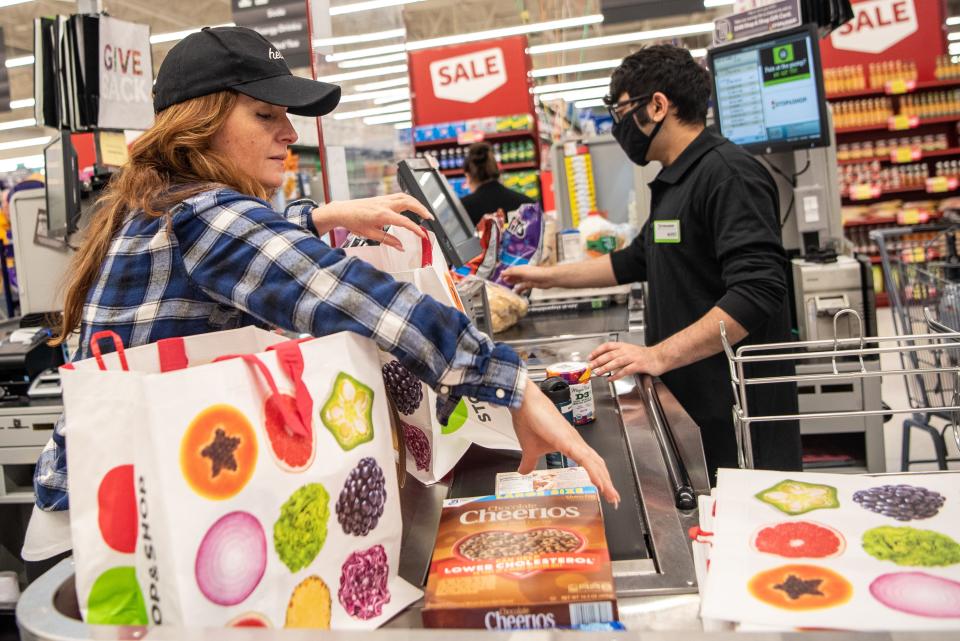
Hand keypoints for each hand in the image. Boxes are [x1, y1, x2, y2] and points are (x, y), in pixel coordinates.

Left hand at [312, 193, 433, 250]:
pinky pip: (399, 196)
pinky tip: (412, 205)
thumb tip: (400, 246)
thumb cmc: (353, 222)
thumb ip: (388, 241)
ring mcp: (384, 199)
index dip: (416, 229)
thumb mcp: (370, 235)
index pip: (404, 222)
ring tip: (424, 212)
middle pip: (409, 202)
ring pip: (406, 197)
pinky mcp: (382, 198)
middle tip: (430, 218)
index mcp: (382, 215)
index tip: (422, 235)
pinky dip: (409, 200)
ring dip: (417, 203)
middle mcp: (385, 204)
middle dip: (422, 209)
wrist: (342, 211)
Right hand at [500, 265, 555, 292]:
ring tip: (507, 285)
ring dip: (513, 282)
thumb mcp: (522, 272)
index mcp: (521, 268)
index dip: (506, 272)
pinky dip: (519, 288)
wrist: (549, 278)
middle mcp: (524, 273)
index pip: (512, 270)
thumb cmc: (537, 273)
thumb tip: (502, 272)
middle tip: (502, 281)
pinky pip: (523, 286)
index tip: (500, 276)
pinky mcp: (532, 284)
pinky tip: (516, 291)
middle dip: (508, 277)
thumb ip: (512, 272)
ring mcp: (528, 278)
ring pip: (518, 280)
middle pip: (514, 275)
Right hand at [511, 380, 619, 505]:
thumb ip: (529, 462)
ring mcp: (573, 441)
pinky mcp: (568, 440)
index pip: (591, 464)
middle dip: (607, 483)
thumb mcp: (529, 449)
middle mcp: (576, 443)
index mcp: (570, 445)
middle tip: (614, 499)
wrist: (524, 402)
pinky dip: (594, 472)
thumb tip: (523, 472)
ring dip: (605, 481)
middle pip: (598, 465)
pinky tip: (600, 484)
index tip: (606, 493)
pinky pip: (584, 459)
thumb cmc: (529, 420)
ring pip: (595, 463)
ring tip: (611, 496)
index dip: (600, 478)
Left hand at [589, 342, 666, 381]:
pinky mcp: (639, 365)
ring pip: (616, 362)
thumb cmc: (645, 355)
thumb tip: (604, 361)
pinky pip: (625, 370)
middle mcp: (627, 350)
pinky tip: (611, 378)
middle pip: (610, 354)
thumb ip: (619, 355)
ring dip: (606, 367)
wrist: (659, 357)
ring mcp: (633, 357)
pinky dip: (617, 375)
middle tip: (590, 366)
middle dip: (598, 360)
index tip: (590, 357)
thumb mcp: (630, 351)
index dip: (598, 351)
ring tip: (598, 372)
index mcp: (624, 346)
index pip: (607, 346)